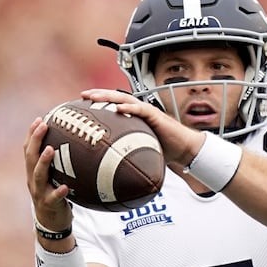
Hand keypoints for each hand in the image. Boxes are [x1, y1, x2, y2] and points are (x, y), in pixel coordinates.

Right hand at [23, 117, 72, 230]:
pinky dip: (59, 191)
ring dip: (44, 162)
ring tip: (50, 149)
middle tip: (44, 125)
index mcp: (33, 171)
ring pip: (38, 175)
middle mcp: (33, 180)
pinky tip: (65, 186)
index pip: (28, 149)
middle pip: (30, 157)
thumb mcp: (55, 177)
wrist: (51, 222)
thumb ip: (61, 162)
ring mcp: (39, 192)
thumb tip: (78, 141)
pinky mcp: (49, 204)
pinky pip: (53, 198)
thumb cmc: (56, 194)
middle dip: (35, 140)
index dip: (32, 134)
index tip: (39, 119)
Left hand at [79, 89, 204, 166]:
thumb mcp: (140, 152)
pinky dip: (129, 107)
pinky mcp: (155, 115)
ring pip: (125, 98)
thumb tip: (110, 172)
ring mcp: (146, 111)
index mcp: (133, 117)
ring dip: (108, 96)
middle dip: (99, 94)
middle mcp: (138, 111)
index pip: (113, 105)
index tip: (82, 104)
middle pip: (115, 97)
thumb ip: (127, 156)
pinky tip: (118, 108)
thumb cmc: (164, 150)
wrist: (184, 148)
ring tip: (94, 96)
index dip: (99, 102)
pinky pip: (140, 109)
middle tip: (83, 95)